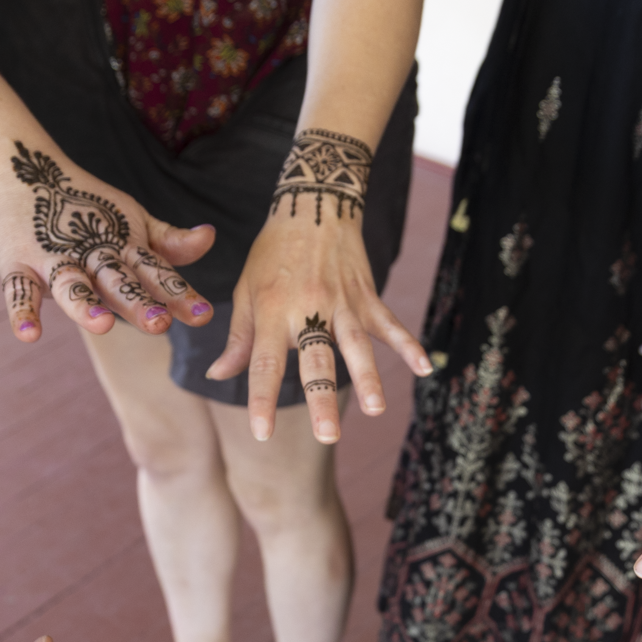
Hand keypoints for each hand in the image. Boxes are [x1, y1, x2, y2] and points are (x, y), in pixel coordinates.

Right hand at [0, 142, 213, 342]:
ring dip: (85, 305)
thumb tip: (210, 237)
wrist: (21, 175)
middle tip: (158, 322)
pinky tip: (29, 335)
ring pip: (72, 285)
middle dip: (138, 302)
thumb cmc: (85, 209)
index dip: (178, 294)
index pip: (156, 274)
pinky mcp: (19, 263)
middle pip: (117, 282)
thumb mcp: (131, 224)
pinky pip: (18, 290)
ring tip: (101, 325)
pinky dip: (21, 311)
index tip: (203, 316)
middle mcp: (92, 255)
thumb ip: (169, 242)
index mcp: (123, 249)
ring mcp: (54, 259)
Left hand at [205, 198, 428, 442]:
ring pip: (356, 345)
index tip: (261, 433)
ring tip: (376, 410)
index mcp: (272, 312)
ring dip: (368, 377)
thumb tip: (217, 375)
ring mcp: (342, 303)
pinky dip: (408, 345)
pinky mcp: (367, 296)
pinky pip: (390, 324)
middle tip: (328, 436)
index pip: (265, 363)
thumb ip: (238, 339)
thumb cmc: (272, 254)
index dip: (261, 399)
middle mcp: (308, 309)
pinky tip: (424, 369)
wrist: (313, 205)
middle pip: (317, 360)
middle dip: (322, 398)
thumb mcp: (246, 291)